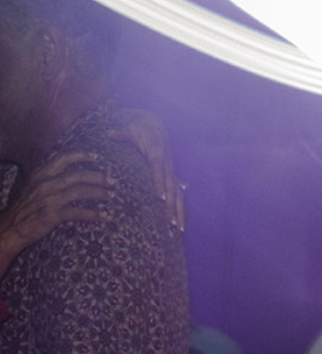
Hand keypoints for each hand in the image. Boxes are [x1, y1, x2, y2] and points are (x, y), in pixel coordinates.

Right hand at [0, 151, 110, 262]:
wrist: (8, 229)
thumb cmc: (22, 209)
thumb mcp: (29, 188)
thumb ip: (45, 178)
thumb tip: (64, 173)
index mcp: (39, 175)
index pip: (62, 158)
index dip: (81, 156)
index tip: (96, 157)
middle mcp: (44, 184)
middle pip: (77, 175)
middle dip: (98, 177)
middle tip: (112, 181)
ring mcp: (48, 199)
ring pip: (81, 191)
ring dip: (99, 193)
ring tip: (111, 196)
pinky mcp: (52, 215)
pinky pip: (78, 212)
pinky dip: (92, 214)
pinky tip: (102, 216)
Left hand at [109, 109, 182, 229]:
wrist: (154, 126)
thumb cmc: (140, 129)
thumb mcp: (130, 129)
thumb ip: (121, 134)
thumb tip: (109, 133)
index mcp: (158, 154)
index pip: (160, 171)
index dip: (161, 184)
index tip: (161, 198)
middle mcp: (168, 165)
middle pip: (172, 187)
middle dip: (172, 205)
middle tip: (171, 221)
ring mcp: (171, 172)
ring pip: (178, 194)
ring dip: (179, 211)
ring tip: (178, 228)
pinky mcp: (171, 176)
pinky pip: (178, 195)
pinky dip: (180, 209)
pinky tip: (179, 223)